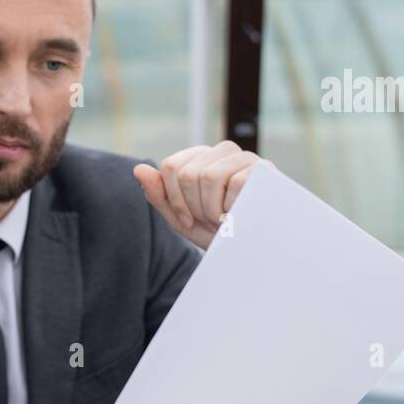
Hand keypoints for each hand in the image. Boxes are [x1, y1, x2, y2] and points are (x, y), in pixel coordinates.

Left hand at [133, 141, 271, 248]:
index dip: (174, 199)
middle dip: (195, 207)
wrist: (251, 252)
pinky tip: (242, 215)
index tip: (188, 219)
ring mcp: (246, 158)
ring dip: (213, 209)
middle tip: (211, 221)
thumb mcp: (182, 219)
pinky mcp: (265, 169)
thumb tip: (138, 169)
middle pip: (188, 173)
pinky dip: (234, 208)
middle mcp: (223, 151)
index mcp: (201, 158)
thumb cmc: (217, 233)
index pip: (171, 166)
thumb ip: (159, 195)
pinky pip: (235, 183)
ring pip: (209, 176)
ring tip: (226, 219)